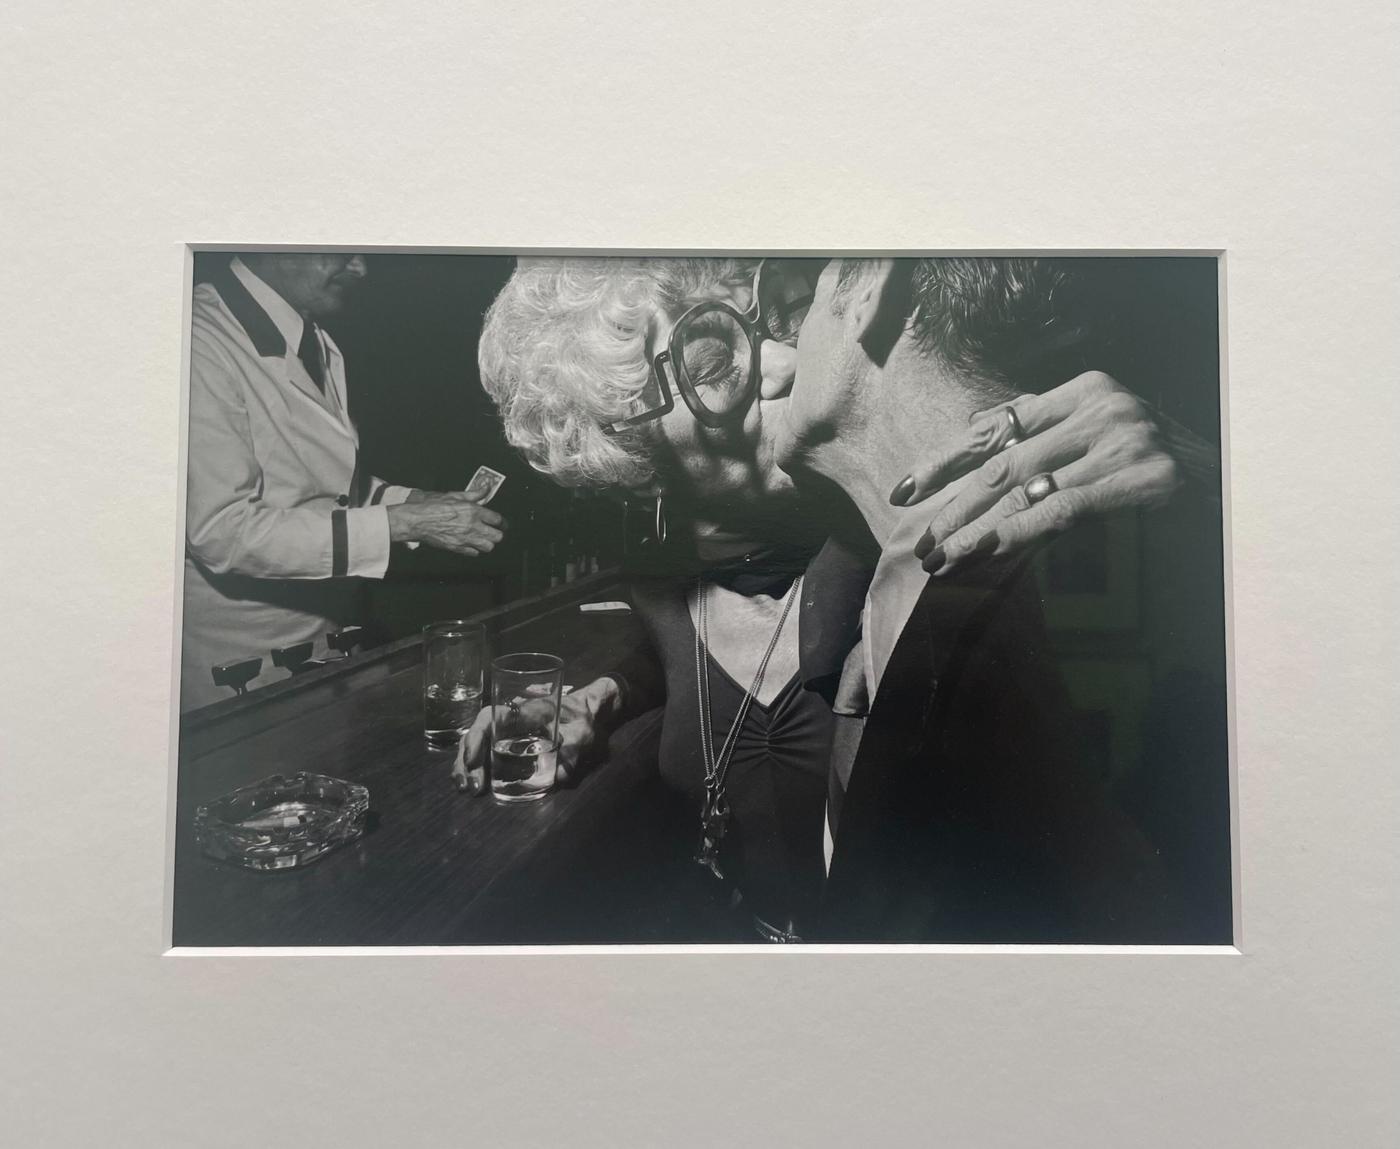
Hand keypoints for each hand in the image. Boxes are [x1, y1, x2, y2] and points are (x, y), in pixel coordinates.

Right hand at [387, 492, 505, 556]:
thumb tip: (486, 487)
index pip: (497, 519)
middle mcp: (472, 526)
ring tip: (483, 538)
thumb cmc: (432, 507)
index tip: (500, 522)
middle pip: (497, 536)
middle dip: (497, 533)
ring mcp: (465, 539)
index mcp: (473, 511)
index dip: (500, 521)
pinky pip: (474, 553)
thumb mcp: (454, 495)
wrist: (417, 521)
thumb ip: (474, 493)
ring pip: (488, 547)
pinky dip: (474, 549)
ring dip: (487, 542)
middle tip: (492, 530)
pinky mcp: (458, 548)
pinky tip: (470, 543)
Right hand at [451, 676, 621, 790]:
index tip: (473, 760)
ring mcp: (508, 732)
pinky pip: (486, 753)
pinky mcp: (510, 744)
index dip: (477, 736)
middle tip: (470, 786)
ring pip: (478, 744)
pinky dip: (476, 769)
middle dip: (467, 760)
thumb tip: (560, 777)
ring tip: (467, 789)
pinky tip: (473, 785)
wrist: (591, 713)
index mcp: (524, 710)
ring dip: (467, 767)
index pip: (490, 716)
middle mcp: (510, 719)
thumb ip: (573, 751)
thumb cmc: (584, 718)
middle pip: (479, 734)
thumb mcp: (583, 733)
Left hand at [890, 372, 1180, 574]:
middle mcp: (1100, 405)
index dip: (945, 460)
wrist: (1238, 484)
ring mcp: (1121, 439)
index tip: (905, 491)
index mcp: (1083, 389)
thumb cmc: (1159, 469)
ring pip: (1023, 487)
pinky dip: (1015, 533)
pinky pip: (1059, 508)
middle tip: (919, 542)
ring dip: (973, 528)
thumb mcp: (1100, 440)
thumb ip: (1045, 437)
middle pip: (1003, 459)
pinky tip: (982, 553)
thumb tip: (978, 437)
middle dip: (954, 506)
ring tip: (940, 558)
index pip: (996, 425)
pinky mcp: (1138, 478)